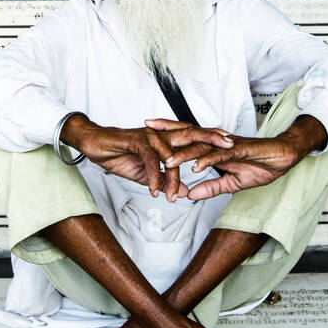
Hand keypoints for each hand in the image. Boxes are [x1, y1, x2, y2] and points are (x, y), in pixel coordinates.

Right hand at [70, 118, 234, 200]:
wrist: (96, 144)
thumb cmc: (121, 155)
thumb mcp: (146, 173)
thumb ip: (165, 180)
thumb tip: (182, 191)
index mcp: (166, 139)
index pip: (195, 137)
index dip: (213, 139)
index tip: (232, 144)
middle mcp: (161, 134)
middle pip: (191, 134)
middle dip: (211, 140)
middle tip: (230, 145)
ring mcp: (148, 136)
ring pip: (169, 154)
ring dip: (175, 175)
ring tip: (180, 193)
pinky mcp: (135, 141)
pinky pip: (149, 160)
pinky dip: (152, 177)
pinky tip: (154, 190)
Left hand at [153, 123, 303, 199]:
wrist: (282, 158)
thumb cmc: (259, 165)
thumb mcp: (230, 182)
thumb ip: (210, 187)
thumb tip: (191, 195)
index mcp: (213, 147)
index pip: (186, 139)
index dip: (168, 135)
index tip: (148, 135)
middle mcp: (217, 142)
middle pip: (188, 135)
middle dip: (166, 132)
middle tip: (145, 130)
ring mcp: (227, 146)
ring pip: (201, 147)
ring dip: (183, 154)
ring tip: (165, 160)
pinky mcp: (239, 151)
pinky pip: (220, 156)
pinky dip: (207, 161)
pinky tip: (196, 167)